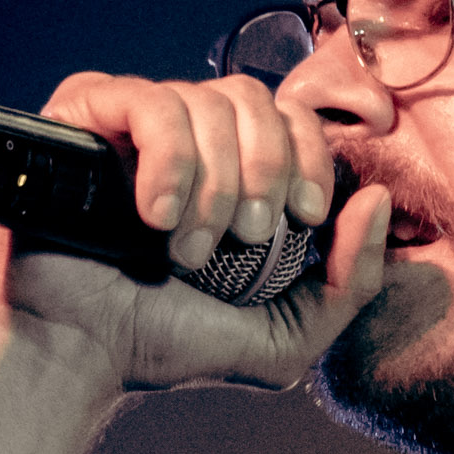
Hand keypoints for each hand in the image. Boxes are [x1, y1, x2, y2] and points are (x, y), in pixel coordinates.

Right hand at [0, 70, 390, 393]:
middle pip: (253, 96)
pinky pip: (147, 101)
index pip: (291, 115)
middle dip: (266, 169)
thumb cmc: (168, 344)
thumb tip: (375, 197)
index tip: (307, 217)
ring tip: (188, 248)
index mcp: (229, 165)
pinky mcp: (81, 115)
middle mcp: (183, 133)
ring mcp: (129, 119)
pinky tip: (155, 216)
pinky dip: (168, 161)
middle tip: (248, 237)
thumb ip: (353, 281)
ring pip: (203, 101)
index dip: (312, 155)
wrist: (78, 357)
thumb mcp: (289, 334)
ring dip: (213, 183)